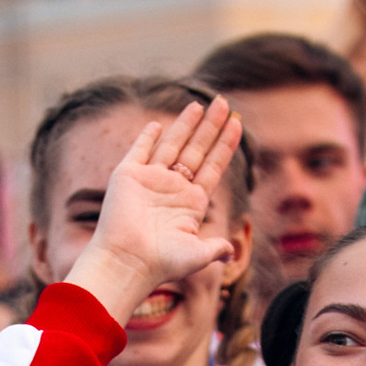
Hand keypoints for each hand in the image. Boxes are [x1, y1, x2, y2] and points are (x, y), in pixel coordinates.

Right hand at [63, 99, 244, 326]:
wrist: (127, 262)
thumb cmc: (162, 263)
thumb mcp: (196, 255)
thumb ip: (215, 248)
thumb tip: (231, 251)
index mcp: (192, 203)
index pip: (213, 166)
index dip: (225, 144)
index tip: (237, 123)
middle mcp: (173, 189)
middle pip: (197, 150)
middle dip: (211, 126)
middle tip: (223, 102)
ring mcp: (150, 181)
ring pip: (172, 145)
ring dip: (186, 124)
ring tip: (200, 104)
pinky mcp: (127, 176)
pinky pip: (139, 151)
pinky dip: (147, 137)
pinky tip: (158, 124)